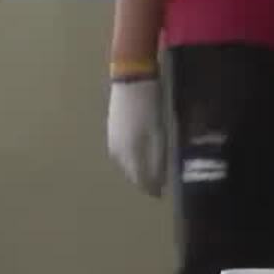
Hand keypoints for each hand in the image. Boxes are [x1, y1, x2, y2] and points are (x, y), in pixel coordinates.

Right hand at [107, 77, 168, 196]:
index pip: (140, 181)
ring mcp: (112, 140)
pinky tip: (140, 155)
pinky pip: (122, 153)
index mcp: (130, 154)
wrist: (132, 78)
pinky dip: (132, 158)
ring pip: (125, 164)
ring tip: (150, 172)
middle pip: (131, 174)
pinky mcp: (112, 130)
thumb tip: (158, 185)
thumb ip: (157, 161)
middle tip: (158, 185)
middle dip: (144, 181)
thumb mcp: (159, 134)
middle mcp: (117, 151)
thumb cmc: (150, 106)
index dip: (151, 189)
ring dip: (137, 170)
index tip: (161, 195)